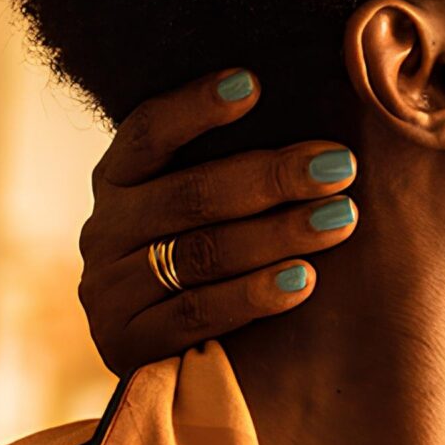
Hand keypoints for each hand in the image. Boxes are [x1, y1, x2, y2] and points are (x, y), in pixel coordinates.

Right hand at [78, 69, 359, 374]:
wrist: (167, 361)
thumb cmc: (206, 252)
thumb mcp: (200, 204)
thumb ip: (235, 163)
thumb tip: (318, 115)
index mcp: (118, 179)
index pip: (147, 132)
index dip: (195, 107)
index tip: (253, 83)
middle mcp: (104, 230)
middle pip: (188, 195)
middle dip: (271, 177)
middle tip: (339, 167)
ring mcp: (109, 291)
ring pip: (199, 254)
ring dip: (277, 234)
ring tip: (340, 219)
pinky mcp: (126, 345)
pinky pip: (196, 315)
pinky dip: (254, 295)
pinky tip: (305, 280)